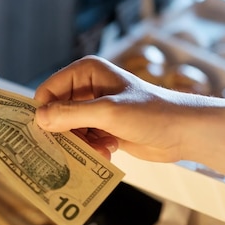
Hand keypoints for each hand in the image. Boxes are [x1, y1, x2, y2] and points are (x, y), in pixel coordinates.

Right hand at [34, 56, 185, 162]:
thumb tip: (39, 119)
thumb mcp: (108, 112)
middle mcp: (87, 88)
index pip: (48, 91)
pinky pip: (83, 140)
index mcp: (86, 72)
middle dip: (65, 132)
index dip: (44, 113)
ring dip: (81, 144)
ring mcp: (95, 109)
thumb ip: (71, 115)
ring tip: (101, 148)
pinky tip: (109, 151)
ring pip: (69, 130)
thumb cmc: (151, 114)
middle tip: (77, 146)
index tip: (47, 134)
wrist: (185, 132)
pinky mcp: (103, 127)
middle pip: (56, 113)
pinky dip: (91, 149)